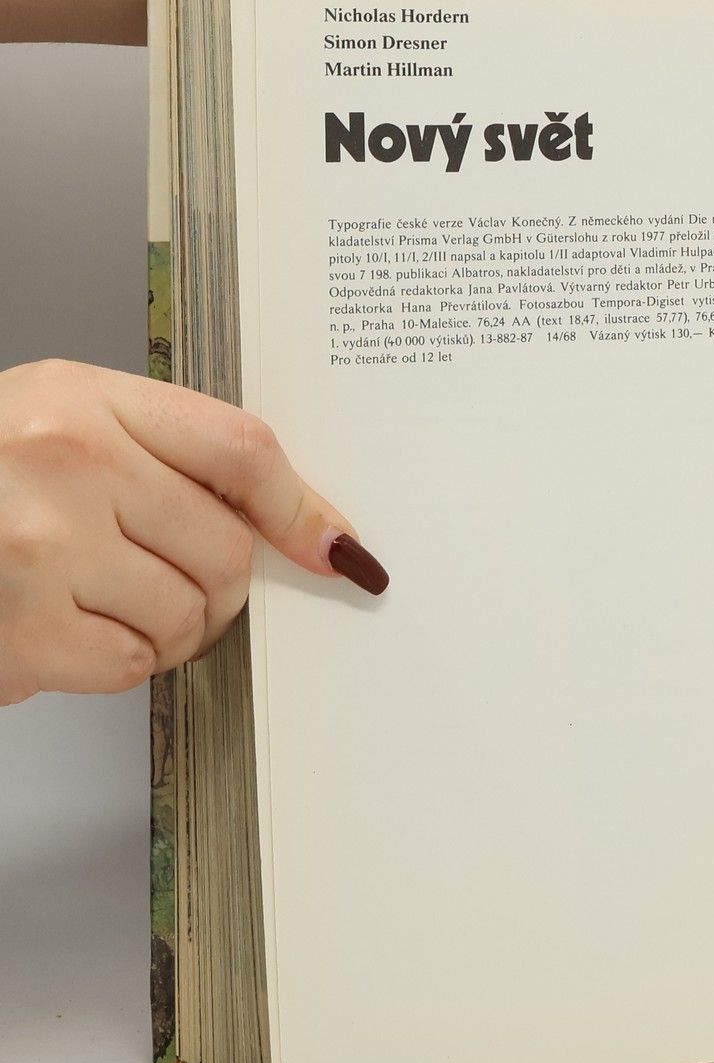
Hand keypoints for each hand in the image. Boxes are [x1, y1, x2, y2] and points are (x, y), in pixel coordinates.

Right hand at [0, 360, 385, 705]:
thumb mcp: (60, 425)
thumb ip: (165, 456)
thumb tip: (296, 526)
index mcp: (83, 399)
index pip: (240, 448)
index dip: (301, 507)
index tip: (333, 547)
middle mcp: (66, 462)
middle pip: (225, 548)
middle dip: (221, 586)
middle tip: (181, 586)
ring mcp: (41, 547)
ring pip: (186, 615)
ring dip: (172, 630)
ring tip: (111, 605)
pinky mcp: (21, 628)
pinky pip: (130, 664)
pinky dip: (119, 662)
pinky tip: (71, 633)